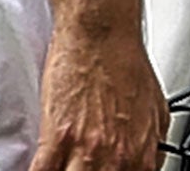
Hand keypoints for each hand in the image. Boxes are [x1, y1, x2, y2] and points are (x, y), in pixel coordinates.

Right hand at [29, 23, 168, 169]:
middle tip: (80, 168)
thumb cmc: (124, 61)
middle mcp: (116, 158)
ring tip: (62, 166)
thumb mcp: (157, 108)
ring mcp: (86, 149)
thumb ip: (153, 144)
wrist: (102, 32)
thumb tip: (151, 161)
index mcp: (141, 155)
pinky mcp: (57, 138)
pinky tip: (33, 168)